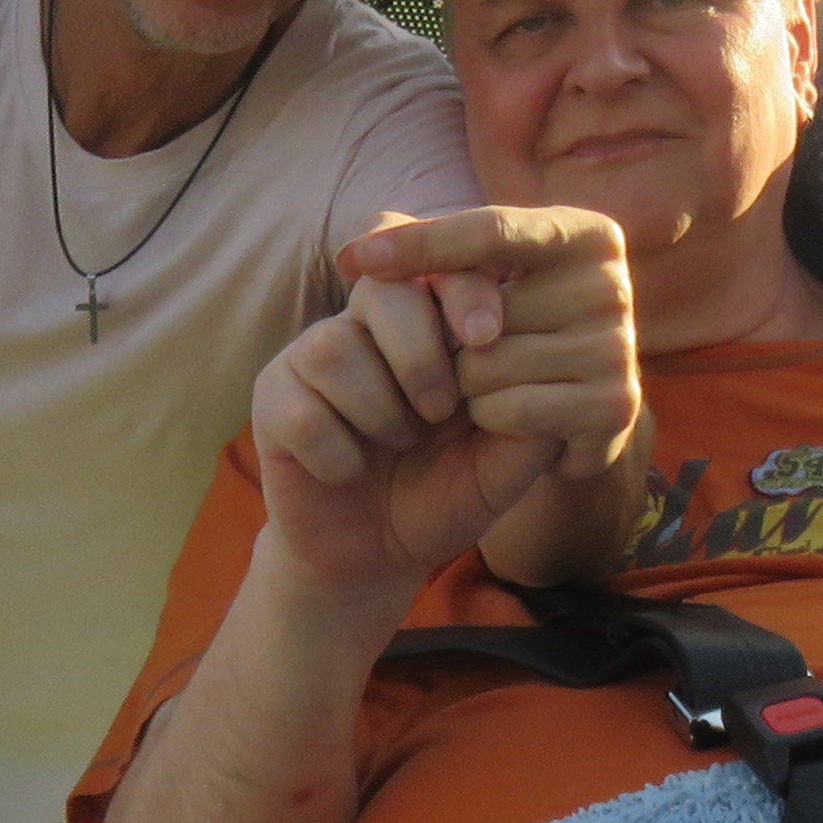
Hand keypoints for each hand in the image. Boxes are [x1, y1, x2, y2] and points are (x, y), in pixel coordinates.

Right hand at [255, 206, 640, 602]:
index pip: (440, 265)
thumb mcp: (504, 464)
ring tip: (399, 442)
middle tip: (441, 411)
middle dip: (420, 352)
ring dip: (379, 409)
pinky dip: (337, 453)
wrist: (379, 557)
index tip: (486, 336)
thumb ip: (531, 418)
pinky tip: (349, 471)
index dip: (463, 289)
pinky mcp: (273, 399)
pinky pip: (301, 409)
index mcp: (429, 322)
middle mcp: (366, 324)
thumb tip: (549, 367)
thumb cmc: (447, 494)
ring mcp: (312, 357)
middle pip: (384, 290)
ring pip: (336, 345)